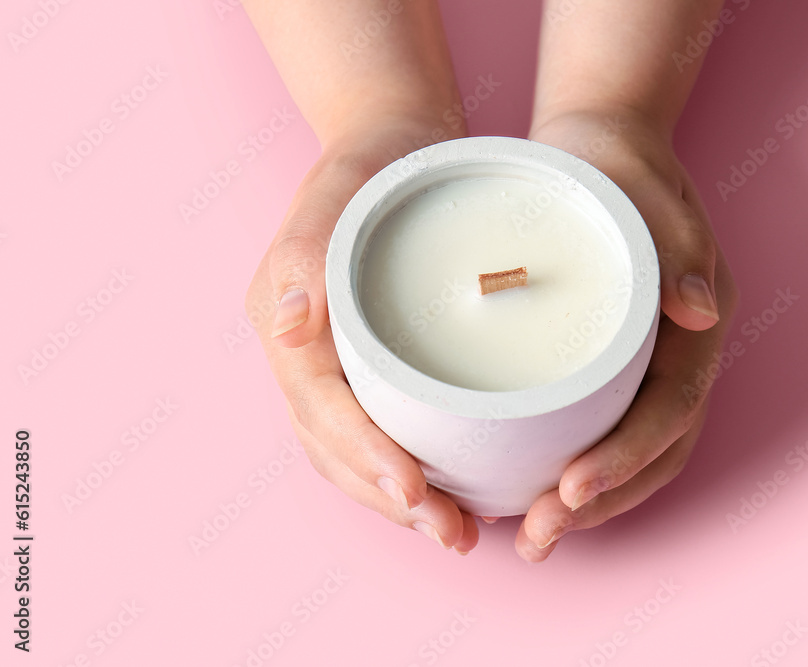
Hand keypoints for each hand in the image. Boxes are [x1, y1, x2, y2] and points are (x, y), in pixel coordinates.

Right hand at [245, 115, 479, 554]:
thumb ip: (306, 256)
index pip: (323, 408)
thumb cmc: (368, 167)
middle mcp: (304, 355)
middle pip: (338, 448)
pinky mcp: (367, 367)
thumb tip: (289, 326)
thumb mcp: (338, 194)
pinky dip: (408, 469)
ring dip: (400, 500)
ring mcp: (333, 365)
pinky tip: (449, 489)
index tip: (415, 492)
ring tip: (456, 530)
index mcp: (288, 324)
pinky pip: (378, 432)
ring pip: (355, 454)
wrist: (390, 147)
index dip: (367, 455)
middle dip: (391, 498)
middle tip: (452, 533)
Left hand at [513, 109, 738, 561]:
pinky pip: (605, 432)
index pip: (672, 408)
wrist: (600, 147)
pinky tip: (529, 493)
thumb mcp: (639, 188)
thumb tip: (701, 313)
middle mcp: (680, 353)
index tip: (570, 490)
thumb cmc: (613, 164)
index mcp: (696, 321)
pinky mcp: (615, 367)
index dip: (627, 457)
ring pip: (635, 455)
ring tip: (532, 537)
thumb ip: (675, 248)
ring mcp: (650, 363)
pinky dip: (575, 470)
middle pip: (657, 450)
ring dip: (589, 506)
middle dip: (602, 503)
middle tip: (538, 536)